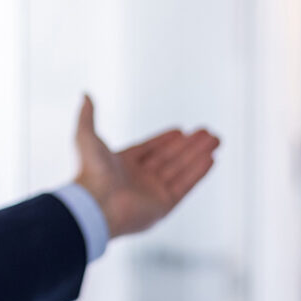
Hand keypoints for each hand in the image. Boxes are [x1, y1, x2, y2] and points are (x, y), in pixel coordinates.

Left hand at [72, 93, 219, 238]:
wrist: (95, 205)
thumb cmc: (89, 172)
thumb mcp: (85, 137)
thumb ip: (87, 117)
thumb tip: (85, 95)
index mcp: (122, 165)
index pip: (150, 149)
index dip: (165, 140)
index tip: (180, 130)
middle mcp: (139, 180)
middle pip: (170, 158)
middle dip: (189, 145)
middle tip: (207, 132)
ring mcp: (152, 193)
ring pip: (181, 169)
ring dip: (198, 154)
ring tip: (215, 140)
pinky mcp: (164, 205)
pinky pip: (185, 185)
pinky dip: (198, 171)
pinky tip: (211, 158)